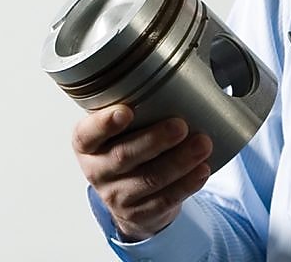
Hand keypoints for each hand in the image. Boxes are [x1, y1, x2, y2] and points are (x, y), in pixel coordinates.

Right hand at [72, 105, 213, 240]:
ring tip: (203, 144)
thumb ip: (136, 108)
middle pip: (123, 157)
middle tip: (180, 126)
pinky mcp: (139, 213)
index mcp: (87, 145)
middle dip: (155, 140)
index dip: (104, 124)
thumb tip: (180, 78)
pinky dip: (187, 184)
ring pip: (149, 179)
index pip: (87, 134)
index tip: (125, 111)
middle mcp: (98, 171)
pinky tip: (202, 169)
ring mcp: (117, 196)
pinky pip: (165, 199)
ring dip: (179, 161)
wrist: (130, 197)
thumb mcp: (120, 129)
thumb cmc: (128, 148)